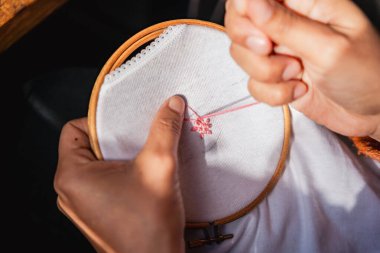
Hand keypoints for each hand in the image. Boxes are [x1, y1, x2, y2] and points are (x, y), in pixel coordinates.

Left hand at [54, 96, 185, 252]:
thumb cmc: (150, 225)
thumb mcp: (160, 166)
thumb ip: (165, 129)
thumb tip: (172, 103)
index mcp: (71, 175)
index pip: (74, 128)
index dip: (100, 121)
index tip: (125, 125)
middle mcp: (68, 191)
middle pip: (86, 146)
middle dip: (115, 140)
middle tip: (139, 141)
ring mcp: (80, 205)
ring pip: (96, 164)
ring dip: (120, 157)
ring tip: (142, 160)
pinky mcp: (94, 213)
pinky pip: (101, 182)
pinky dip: (120, 174)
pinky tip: (141, 178)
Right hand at [225, 0, 379, 139]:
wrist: (372, 112)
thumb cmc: (366, 73)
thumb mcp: (328, 47)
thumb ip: (287, 25)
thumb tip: (252, 2)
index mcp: (305, 4)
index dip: (245, 12)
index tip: (260, 34)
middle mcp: (287, 25)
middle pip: (239, 24)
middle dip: (250, 45)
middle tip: (272, 52)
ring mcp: (279, 52)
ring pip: (243, 56)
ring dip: (267, 73)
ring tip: (297, 74)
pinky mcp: (275, 77)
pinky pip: (253, 84)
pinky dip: (273, 93)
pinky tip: (298, 89)